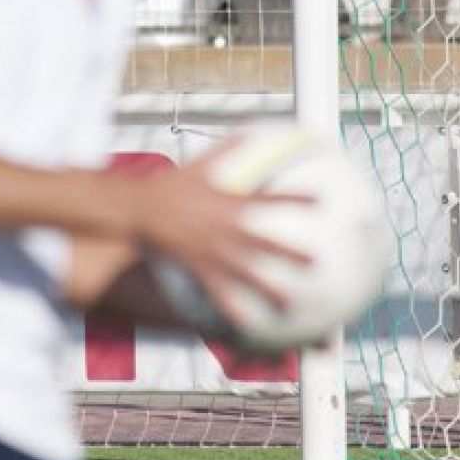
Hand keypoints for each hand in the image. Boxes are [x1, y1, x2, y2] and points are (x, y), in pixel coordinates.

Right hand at [127, 144, 312, 310]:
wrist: (139, 209)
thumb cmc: (170, 186)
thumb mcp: (199, 166)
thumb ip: (226, 152)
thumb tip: (247, 134)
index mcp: (229, 203)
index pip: (269, 201)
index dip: (295, 200)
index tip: (320, 201)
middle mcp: (225, 229)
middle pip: (264, 243)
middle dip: (290, 253)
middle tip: (316, 263)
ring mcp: (212, 251)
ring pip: (246, 273)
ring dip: (269, 289)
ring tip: (290, 303)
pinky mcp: (198, 267)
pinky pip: (218, 292)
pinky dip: (232, 309)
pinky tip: (246, 325)